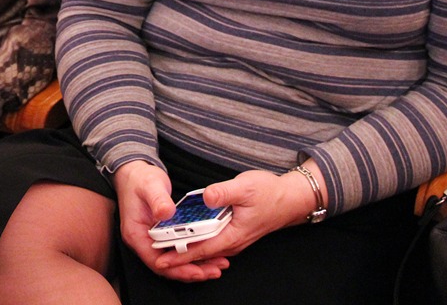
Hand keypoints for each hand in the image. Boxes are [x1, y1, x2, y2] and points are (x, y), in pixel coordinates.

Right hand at [113, 160, 231, 281]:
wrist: (134, 174)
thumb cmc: (140, 179)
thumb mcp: (150, 185)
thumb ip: (158, 200)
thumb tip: (166, 213)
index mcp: (136, 234)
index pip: (156, 261)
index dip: (177, 269)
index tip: (197, 271)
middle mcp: (143, 241)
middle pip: (167, 267)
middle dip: (191, 272)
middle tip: (215, 271)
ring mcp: (152, 239)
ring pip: (174, 261)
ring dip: (195, 266)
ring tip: (217, 266)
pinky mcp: (161, 236)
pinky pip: (177, 251)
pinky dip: (192, 254)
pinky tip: (208, 253)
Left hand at [148, 167, 323, 276]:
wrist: (290, 199)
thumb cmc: (269, 193)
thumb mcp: (245, 187)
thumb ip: (223, 192)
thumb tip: (206, 197)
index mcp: (232, 234)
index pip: (201, 249)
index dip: (180, 255)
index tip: (161, 259)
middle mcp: (232, 241)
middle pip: (200, 254)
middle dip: (178, 257)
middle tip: (155, 257)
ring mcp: (234, 239)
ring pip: (206, 250)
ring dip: (186, 252)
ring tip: (165, 251)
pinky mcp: (234, 233)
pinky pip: (212, 243)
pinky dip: (198, 244)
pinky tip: (186, 238)